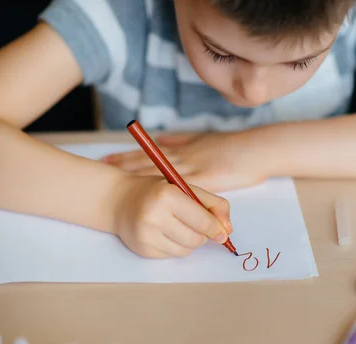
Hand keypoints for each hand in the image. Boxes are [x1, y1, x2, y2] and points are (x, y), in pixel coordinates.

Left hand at [102, 132, 267, 191]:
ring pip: (159, 172)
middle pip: (148, 161)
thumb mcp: (204, 139)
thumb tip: (163, 138)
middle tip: (99, 164)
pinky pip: (179, 187)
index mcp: (184, 150)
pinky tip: (148, 193)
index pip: (150, 152)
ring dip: (137, 174)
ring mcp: (193, 168)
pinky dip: (163, 190)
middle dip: (124, 164)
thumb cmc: (234, 147)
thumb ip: (183, 140)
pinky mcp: (205, 179)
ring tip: (115, 176)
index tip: (107, 156)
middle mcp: (184, 158)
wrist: (255, 150)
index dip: (128, 155)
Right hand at [113, 175, 232, 258]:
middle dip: (202, 235)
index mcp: (167, 196)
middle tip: (195, 225)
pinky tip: (164, 233)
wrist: (118, 201)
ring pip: (186, 250)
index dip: (216, 229)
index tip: (223, 233)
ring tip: (179, 227)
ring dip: (190, 242)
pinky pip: (172, 255)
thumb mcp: (185, 188)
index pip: (202, 221)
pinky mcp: (143, 250)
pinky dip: (175, 246)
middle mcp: (154, 216)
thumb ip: (212, 204)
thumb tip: (228, 230)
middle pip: (196, 239)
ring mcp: (146, 235)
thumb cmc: (157, 192)